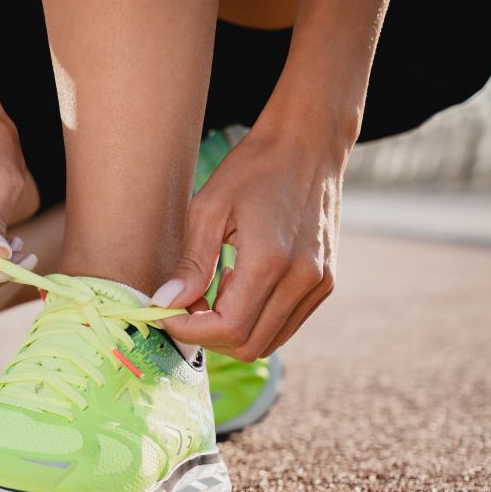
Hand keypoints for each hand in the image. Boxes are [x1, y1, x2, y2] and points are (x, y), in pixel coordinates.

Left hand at [154, 115, 349, 359]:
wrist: (308, 146)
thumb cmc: (253, 170)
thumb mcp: (209, 208)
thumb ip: (191, 263)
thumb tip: (165, 303)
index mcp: (271, 260)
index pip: (228, 328)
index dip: (189, 330)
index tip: (165, 312)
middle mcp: (303, 279)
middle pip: (249, 345)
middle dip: (207, 335)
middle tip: (185, 305)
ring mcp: (319, 284)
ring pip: (269, 342)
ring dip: (231, 330)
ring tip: (211, 293)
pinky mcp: (325, 283)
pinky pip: (285, 325)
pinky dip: (255, 320)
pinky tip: (237, 287)